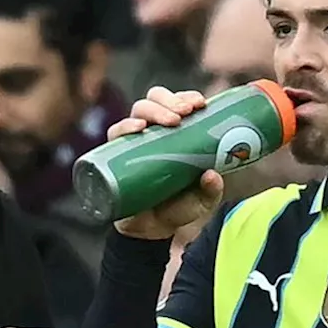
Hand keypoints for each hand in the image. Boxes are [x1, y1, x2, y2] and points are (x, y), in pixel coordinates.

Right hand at [110, 87, 224, 240]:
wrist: (150, 230)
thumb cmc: (177, 207)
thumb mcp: (201, 201)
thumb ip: (210, 191)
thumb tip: (212, 175)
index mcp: (176, 133)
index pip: (178, 103)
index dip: (187, 97)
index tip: (200, 104)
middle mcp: (154, 132)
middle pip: (156, 100)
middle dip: (171, 100)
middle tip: (185, 113)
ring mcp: (134, 141)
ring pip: (138, 110)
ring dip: (154, 110)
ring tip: (169, 121)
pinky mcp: (116, 155)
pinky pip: (116, 134)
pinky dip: (125, 127)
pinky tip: (138, 128)